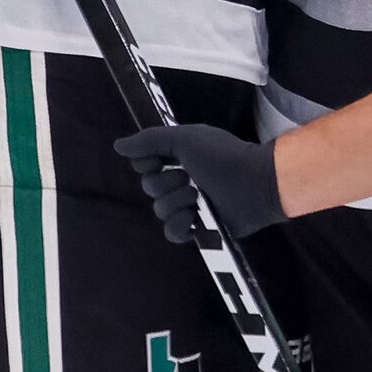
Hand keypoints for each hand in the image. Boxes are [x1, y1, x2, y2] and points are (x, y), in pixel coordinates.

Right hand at [116, 123, 285, 243]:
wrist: (253, 183)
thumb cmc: (222, 155)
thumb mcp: (185, 139)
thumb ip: (151, 140)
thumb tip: (118, 145)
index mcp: (178, 159)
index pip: (144, 166)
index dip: (148, 163)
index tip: (160, 159)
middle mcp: (181, 182)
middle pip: (150, 188)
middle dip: (168, 182)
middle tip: (191, 177)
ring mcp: (190, 207)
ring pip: (160, 210)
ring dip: (179, 202)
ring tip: (200, 197)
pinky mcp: (199, 229)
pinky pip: (172, 232)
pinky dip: (181, 225)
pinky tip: (194, 218)